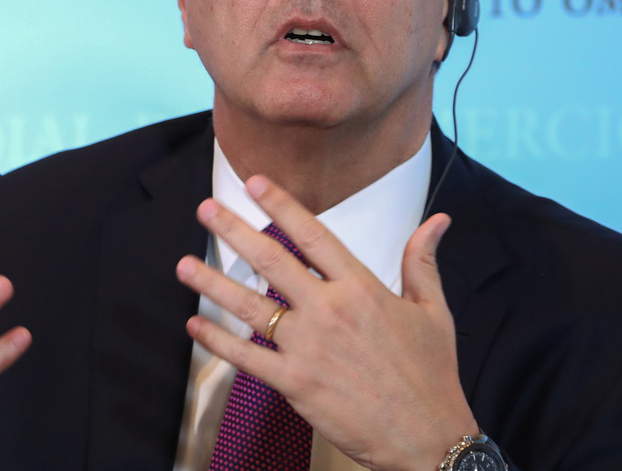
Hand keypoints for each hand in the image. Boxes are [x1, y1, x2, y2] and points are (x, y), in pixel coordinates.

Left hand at [175, 176, 476, 470]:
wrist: (428, 437)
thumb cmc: (430, 376)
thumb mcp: (432, 312)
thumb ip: (422, 262)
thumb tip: (436, 221)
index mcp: (362, 288)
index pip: (314, 235)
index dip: (281, 205)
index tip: (254, 184)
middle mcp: (330, 311)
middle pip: (272, 260)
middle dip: (234, 231)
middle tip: (206, 209)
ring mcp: (309, 347)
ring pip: (250, 306)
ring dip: (212, 284)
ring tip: (184, 265)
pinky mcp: (295, 382)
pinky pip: (247, 358)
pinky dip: (218, 342)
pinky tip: (196, 326)